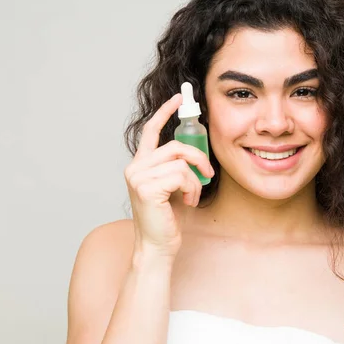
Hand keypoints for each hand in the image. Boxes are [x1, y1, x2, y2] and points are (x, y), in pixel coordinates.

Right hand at [123, 93, 213, 258]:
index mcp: (140, 165)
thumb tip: (195, 149)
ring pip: (181, 162)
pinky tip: (188, 201)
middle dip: (198, 158)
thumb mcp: (174, 186)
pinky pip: (182, 175)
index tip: (179, 98)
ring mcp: (138, 177)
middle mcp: (135, 168)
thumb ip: (177, 165)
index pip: (151, 130)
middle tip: (208, 172)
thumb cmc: (167, 219)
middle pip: (176, 146)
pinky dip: (192, 188)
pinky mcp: (147, 187)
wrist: (158, 246)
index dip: (165, 112)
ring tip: (193, 195)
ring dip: (195, 180)